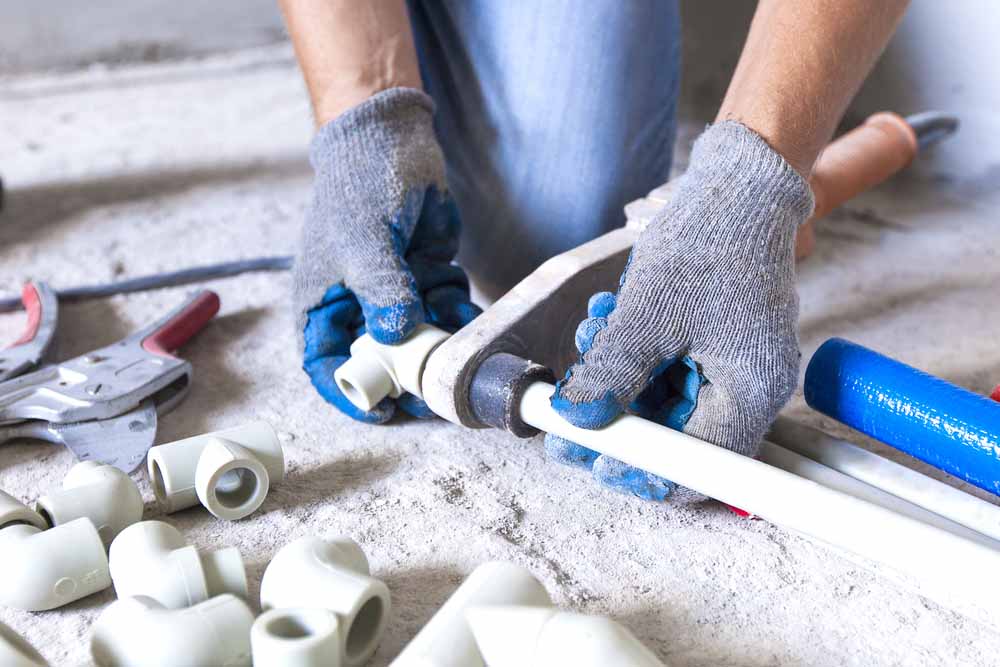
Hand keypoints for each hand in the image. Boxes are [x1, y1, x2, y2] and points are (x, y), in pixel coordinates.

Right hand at [293, 88, 480, 422]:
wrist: (394, 139)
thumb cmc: (360, 187)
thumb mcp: (364, 243)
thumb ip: (382, 292)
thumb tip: (398, 337)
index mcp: (322, 301)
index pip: (325, 362)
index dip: (349, 392)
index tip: (382, 412)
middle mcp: (357, 303)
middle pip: (379, 358)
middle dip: (408, 374)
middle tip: (437, 388)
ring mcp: (394, 291)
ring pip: (418, 338)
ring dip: (441, 346)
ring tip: (463, 349)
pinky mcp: (427, 275)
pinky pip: (445, 311)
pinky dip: (458, 318)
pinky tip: (472, 318)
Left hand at [546, 121, 813, 500]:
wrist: (739, 183)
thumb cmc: (711, 242)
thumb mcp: (647, 316)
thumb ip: (611, 375)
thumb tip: (578, 420)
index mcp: (750, 391)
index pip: (701, 464)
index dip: (646, 471)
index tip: (597, 463)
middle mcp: (748, 385)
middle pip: (677, 433)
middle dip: (617, 416)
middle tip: (567, 411)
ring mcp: (732, 362)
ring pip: (664, 398)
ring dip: (617, 376)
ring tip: (587, 340)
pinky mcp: (716, 341)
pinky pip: (667, 365)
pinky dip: (632, 351)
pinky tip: (605, 321)